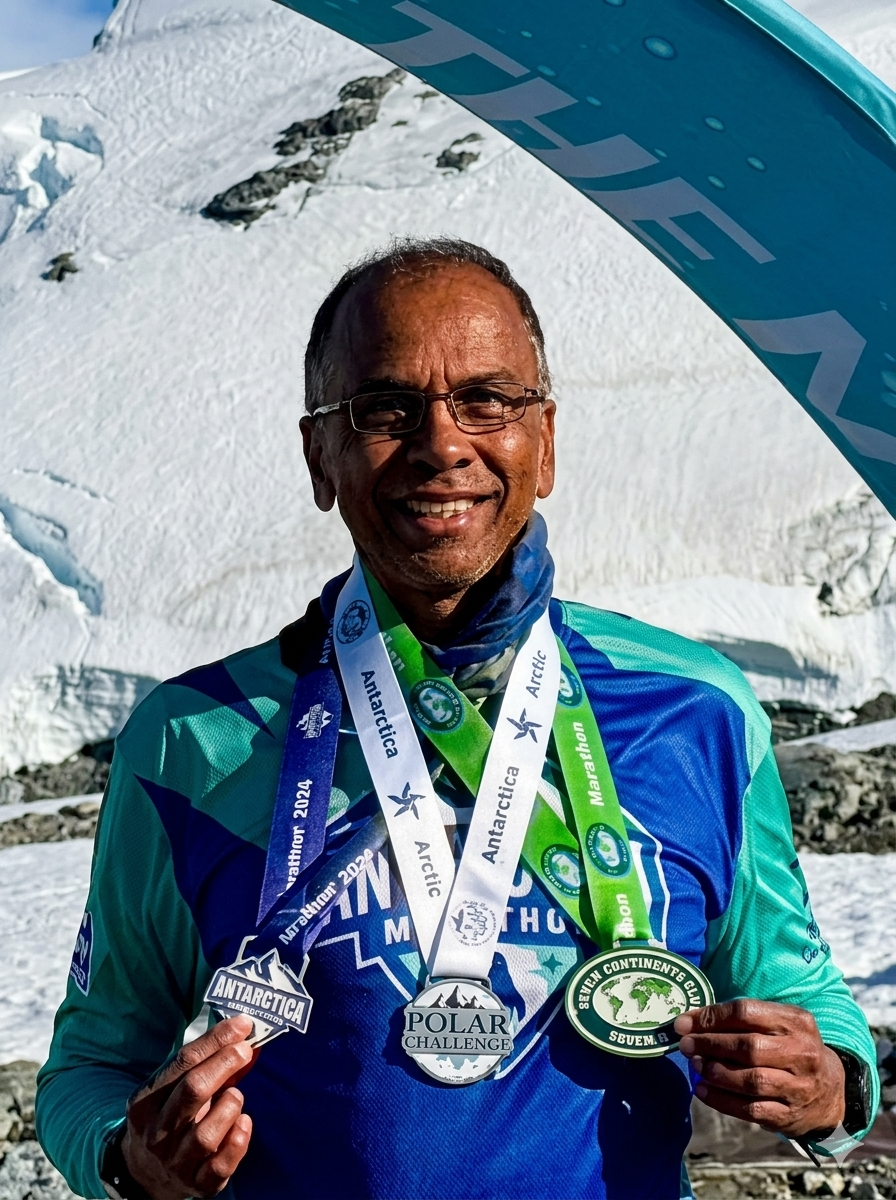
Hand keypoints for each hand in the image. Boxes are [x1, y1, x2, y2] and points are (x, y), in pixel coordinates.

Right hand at [121, 1016, 256, 1198]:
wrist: (146, 1172)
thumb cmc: (170, 1115)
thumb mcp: (174, 1088)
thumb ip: (206, 1063)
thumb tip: (246, 1035)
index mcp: (144, 1102)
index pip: (182, 1062)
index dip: (215, 1040)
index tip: (242, 1025)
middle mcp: (156, 1134)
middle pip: (192, 1092)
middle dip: (224, 1064)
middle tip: (245, 1050)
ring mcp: (174, 1163)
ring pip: (205, 1134)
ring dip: (229, 1107)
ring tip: (236, 1095)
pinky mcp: (196, 1186)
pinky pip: (219, 1167)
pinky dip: (237, 1142)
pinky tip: (244, 1123)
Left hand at [674, 1000, 845, 1137]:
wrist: (832, 1090)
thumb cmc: (792, 1048)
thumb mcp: (780, 1023)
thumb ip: (744, 1020)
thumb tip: (693, 1021)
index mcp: (796, 1021)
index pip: (747, 1013)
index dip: (712, 1017)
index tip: (685, 1022)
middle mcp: (801, 1053)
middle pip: (748, 1047)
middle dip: (710, 1045)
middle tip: (685, 1045)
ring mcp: (798, 1087)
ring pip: (751, 1080)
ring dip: (716, 1072)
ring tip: (695, 1065)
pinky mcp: (790, 1115)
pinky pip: (751, 1109)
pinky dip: (722, 1101)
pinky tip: (703, 1090)